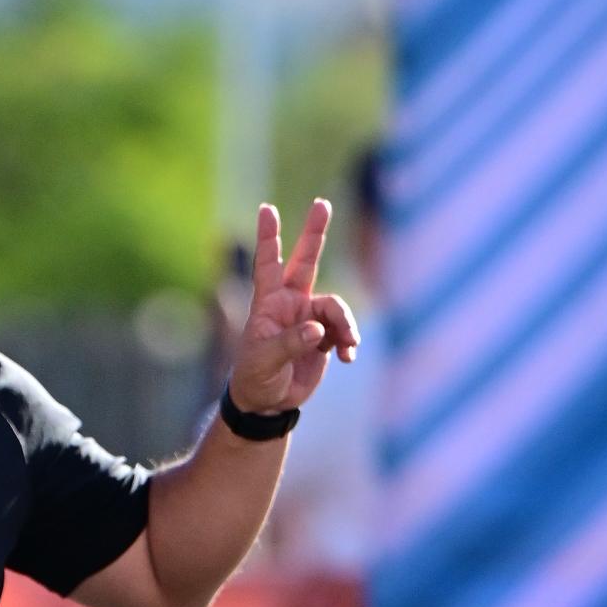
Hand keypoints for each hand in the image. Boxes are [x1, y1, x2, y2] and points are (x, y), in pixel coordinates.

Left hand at [226, 198, 359, 416]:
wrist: (268, 404)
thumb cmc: (256, 378)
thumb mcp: (265, 362)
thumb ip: (290, 343)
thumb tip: (318, 328)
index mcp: (268, 303)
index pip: (267, 263)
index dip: (268, 237)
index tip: (266, 208)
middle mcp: (290, 304)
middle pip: (305, 261)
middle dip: (314, 233)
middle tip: (322, 203)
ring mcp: (309, 318)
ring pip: (336, 307)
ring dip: (346, 324)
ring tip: (349, 346)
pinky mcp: (324, 337)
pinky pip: (345, 330)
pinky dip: (350, 341)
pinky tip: (349, 357)